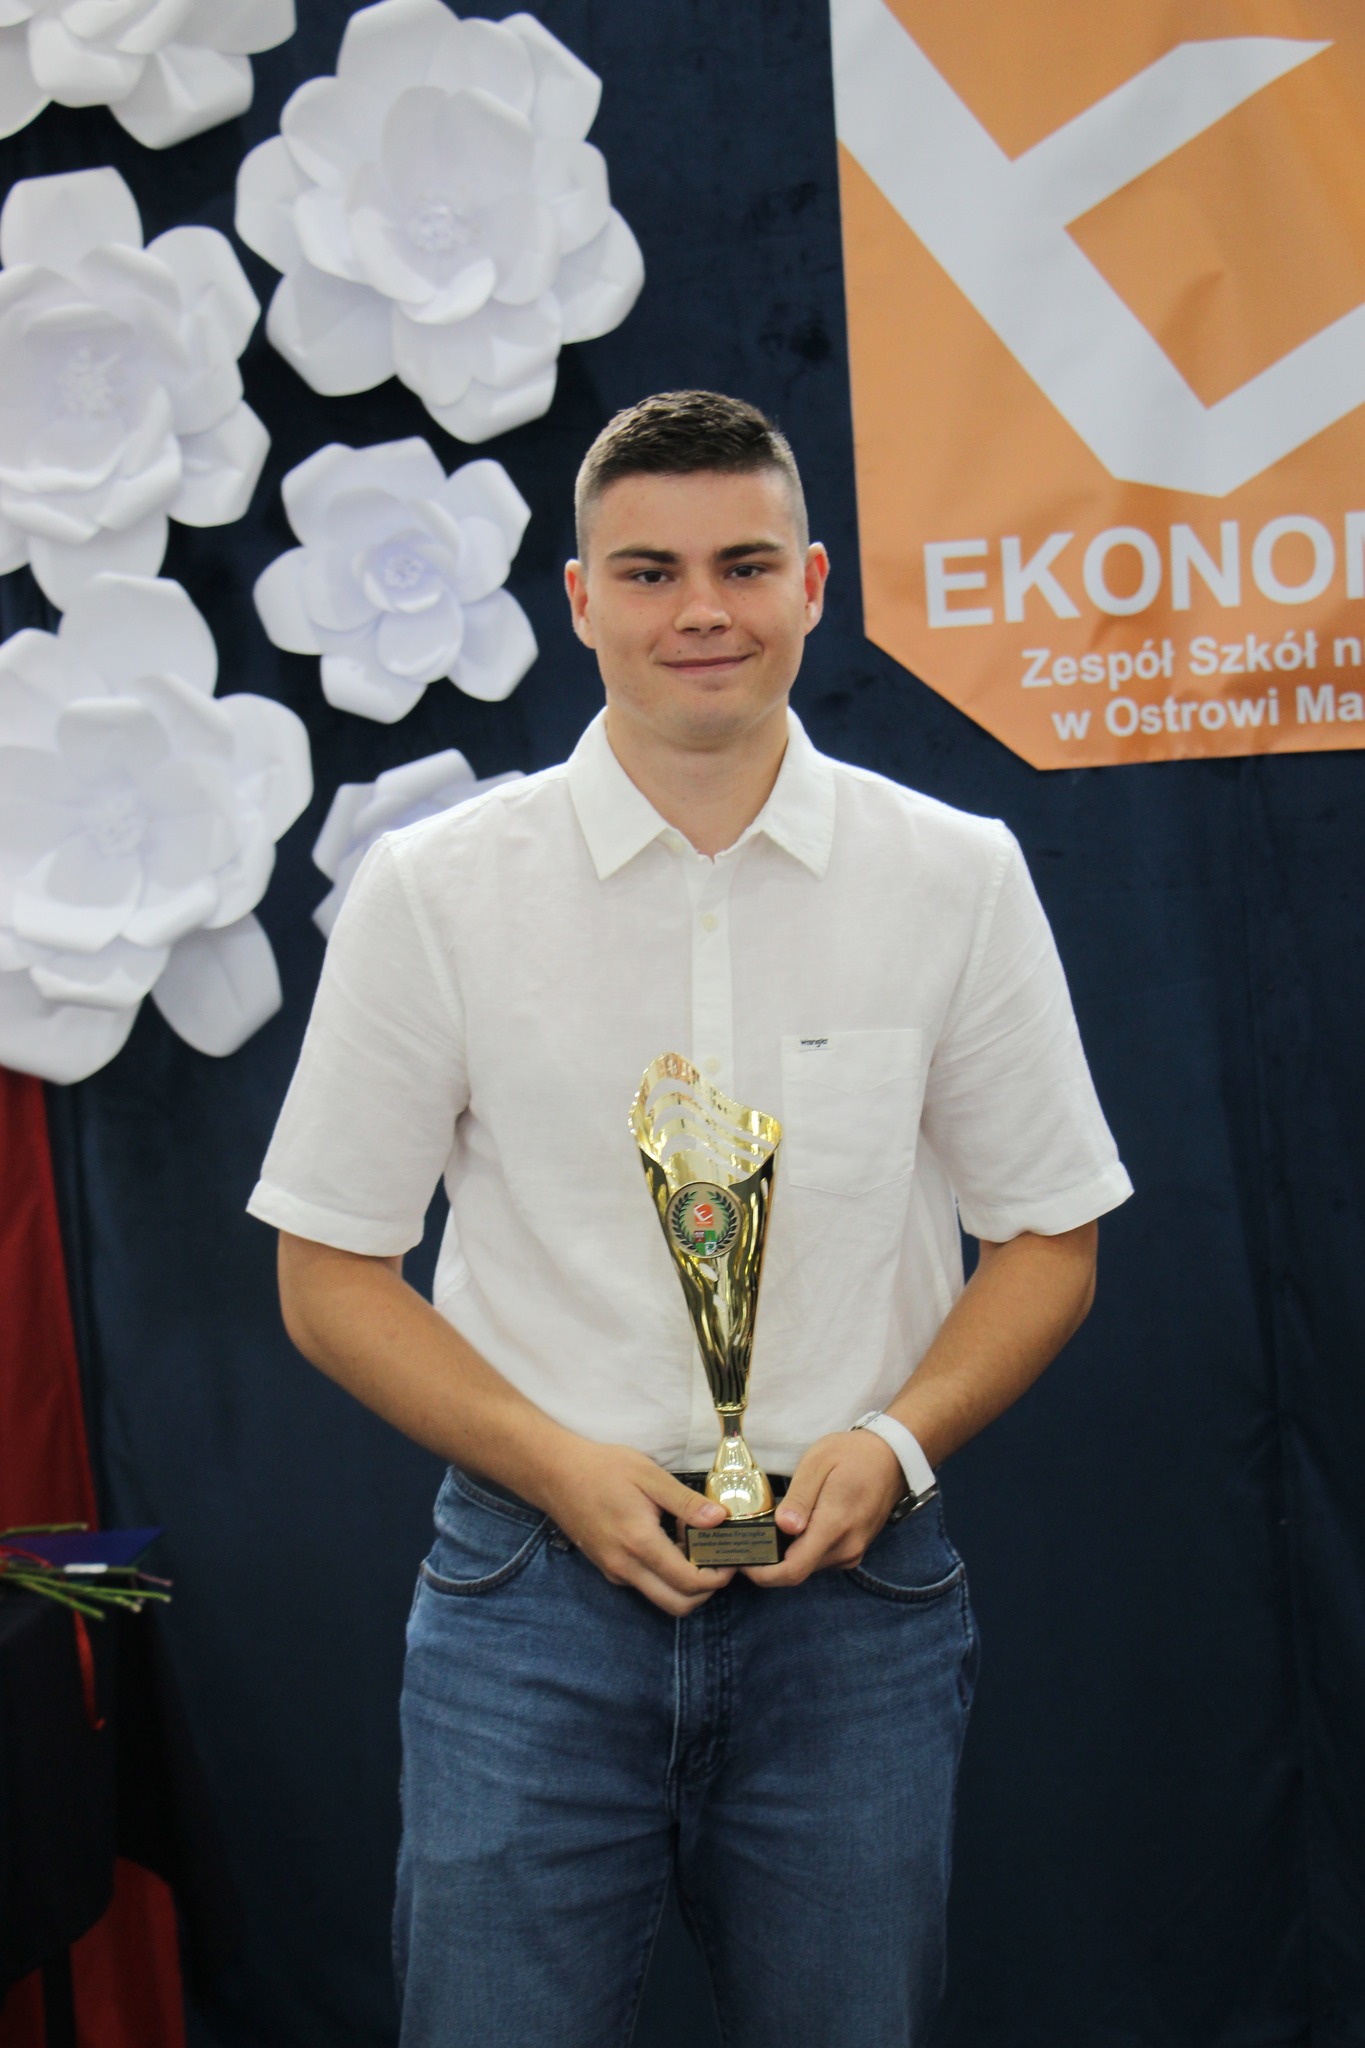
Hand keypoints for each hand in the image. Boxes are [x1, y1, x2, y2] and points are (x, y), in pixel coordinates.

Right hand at [540, 1440, 736, 1615]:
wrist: (555, 1473)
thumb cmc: (602, 1468)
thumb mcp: (649, 1475)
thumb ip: (685, 1501)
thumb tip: (719, 1519)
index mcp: (640, 1542)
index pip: (689, 1582)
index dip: (718, 1577)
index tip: (730, 1559)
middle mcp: (626, 1567)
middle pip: (678, 1604)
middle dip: (706, 1591)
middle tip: (717, 1561)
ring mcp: (615, 1571)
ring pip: (661, 1598)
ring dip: (684, 1584)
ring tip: (691, 1545)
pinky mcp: (608, 1568)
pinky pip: (644, 1585)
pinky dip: (664, 1575)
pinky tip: (668, 1542)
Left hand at [742, 1429, 903, 1586]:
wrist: (892, 1458)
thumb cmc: (852, 1454)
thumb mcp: (818, 1462)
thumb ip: (800, 1498)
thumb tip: (784, 1527)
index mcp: (834, 1525)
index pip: (793, 1570)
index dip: (762, 1573)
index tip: (741, 1560)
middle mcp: (845, 1547)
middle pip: (797, 1571)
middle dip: (768, 1563)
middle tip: (745, 1540)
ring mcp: (852, 1552)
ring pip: (808, 1567)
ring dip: (785, 1556)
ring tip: (766, 1531)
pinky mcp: (853, 1550)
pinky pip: (820, 1559)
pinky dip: (801, 1551)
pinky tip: (792, 1529)